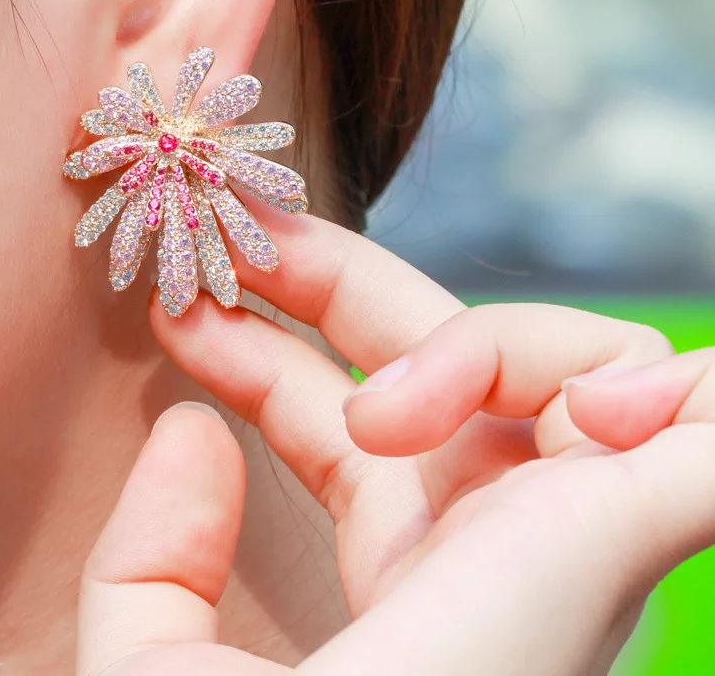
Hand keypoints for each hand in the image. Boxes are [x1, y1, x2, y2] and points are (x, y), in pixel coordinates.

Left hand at [77, 212, 714, 674]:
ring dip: (480, 344)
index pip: (341, 419)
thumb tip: (190, 432)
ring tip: (381, 419)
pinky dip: (680, 383)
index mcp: (405, 572)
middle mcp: (498, 542)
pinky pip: (710, 414)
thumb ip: (150, 565)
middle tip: (245, 237)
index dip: (262, 351)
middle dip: (338, 277)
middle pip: (441, 353)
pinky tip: (601, 408)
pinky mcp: (641, 529)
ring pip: (566, 358)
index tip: (179, 310)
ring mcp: (576, 531)